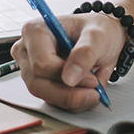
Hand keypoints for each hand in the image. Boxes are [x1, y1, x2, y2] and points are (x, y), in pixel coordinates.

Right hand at [11, 11, 125, 111]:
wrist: (105, 39)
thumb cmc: (98, 30)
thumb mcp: (98, 36)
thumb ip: (85, 53)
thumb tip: (69, 77)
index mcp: (35, 31)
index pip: (40, 64)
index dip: (65, 76)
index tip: (91, 78)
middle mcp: (28, 51)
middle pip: (38, 84)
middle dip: (69, 93)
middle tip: (95, 91)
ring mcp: (32, 70)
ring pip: (46, 97)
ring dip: (75, 98)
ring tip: (96, 84)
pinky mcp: (42, 85)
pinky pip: (55, 102)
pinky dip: (76, 101)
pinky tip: (89, 87)